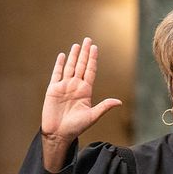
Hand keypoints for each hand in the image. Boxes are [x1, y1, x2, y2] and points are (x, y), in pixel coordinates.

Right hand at [40, 38, 120, 169]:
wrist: (59, 134)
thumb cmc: (76, 127)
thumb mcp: (92, 116)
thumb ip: (104, 107)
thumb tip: (119, 102)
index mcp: (85, 91)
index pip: (90, 71)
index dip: (92, 59)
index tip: (95, 48)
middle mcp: (75, 87)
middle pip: (81, 65)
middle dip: (84, 53)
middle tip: (88, 39)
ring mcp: (64, 87)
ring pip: (70, 67)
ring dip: (73, 56)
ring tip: (77, 45)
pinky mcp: (53, 90)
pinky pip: (56, 74)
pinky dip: (59, 65)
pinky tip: (63, 56)